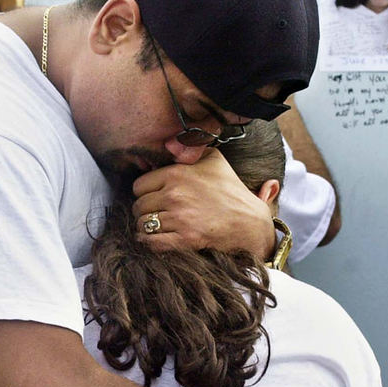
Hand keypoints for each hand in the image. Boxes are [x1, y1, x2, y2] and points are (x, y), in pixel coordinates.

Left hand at [131, 149, 275, 255]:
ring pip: (143, 225)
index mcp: (176, 174)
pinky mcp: (184, 239)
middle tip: (158, 212)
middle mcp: (174, 195)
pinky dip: (150, 242)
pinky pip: (152, 242)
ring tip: (158, 225)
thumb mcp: (214, 159)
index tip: (155, 196)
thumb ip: (190, 150)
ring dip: (147, 227)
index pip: (139, 185)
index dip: (145, 191)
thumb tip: (170, 144)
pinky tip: (157, 239)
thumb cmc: (231, 189)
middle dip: (146, 210)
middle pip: (138, 206)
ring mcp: (179, 218)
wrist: (249, 221)